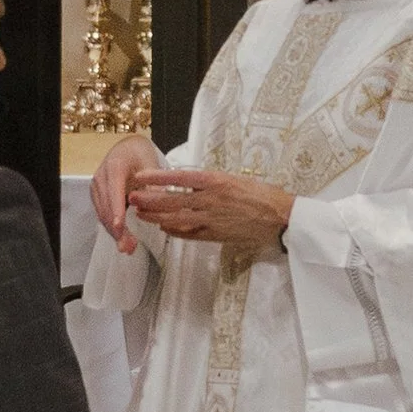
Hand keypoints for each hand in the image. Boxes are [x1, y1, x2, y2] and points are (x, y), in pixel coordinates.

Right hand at [91, 134, 164, 245]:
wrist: (127, 148)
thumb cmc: (140, 155)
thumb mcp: (151, 164)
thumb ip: (155, 183)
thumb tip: (161, 202)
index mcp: (115, 166)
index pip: (114, 191)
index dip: (116, 210)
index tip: (119, 226)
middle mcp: (101, 177)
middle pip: (107, 207)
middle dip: (117, 229)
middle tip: (129, 247)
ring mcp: (96, 186)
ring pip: (103, 213)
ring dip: (114, 232)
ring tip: (128, 248)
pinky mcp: (97, 194)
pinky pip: (102, 213)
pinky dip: (112, 227)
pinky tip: (122, 238)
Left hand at [125, 169, 297, 256]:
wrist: (280, 217)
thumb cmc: (260, 194)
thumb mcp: (234, 179)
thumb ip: (210, 181)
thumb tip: (186, 180)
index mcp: (216, 180)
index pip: (179, 177)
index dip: (157, 178)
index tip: (140, 176)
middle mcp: (211, 199)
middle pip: (172, 200)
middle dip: (149, 199)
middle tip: (132, 197)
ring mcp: (212, 219)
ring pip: (176, 218)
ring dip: (156, 216)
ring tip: (141, 213)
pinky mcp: (216, 235)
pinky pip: (189, 233)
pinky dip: (174, 231)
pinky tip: (163, 227)